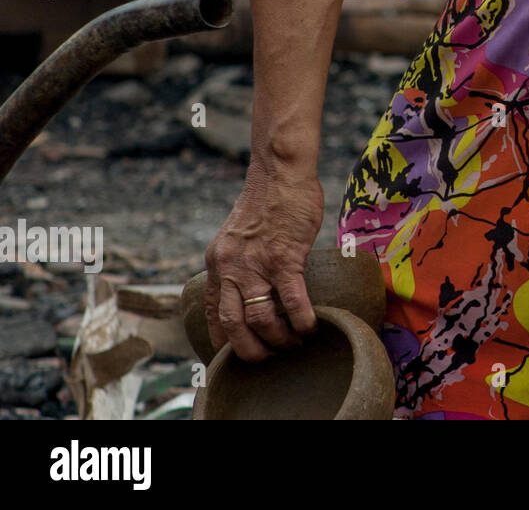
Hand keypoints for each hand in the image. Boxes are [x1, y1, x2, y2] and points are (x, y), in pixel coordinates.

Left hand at [203, 154, 323, 361]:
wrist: (280, 172)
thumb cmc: (268, 201)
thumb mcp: (239, 236)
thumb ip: (240, 262)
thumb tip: (253, 288)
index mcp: (218, 264)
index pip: (214, 316)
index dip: (225, 343)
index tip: (240, 357)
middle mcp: (231, 268)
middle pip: (234, 327)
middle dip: (252, 352)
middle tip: (270, 357)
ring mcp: (257, 264)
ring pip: (260, 319)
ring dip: (279, 339)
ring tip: (295, 342)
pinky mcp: (285, 257)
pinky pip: (292, 300)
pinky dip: (302, 320)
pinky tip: (312, 326)